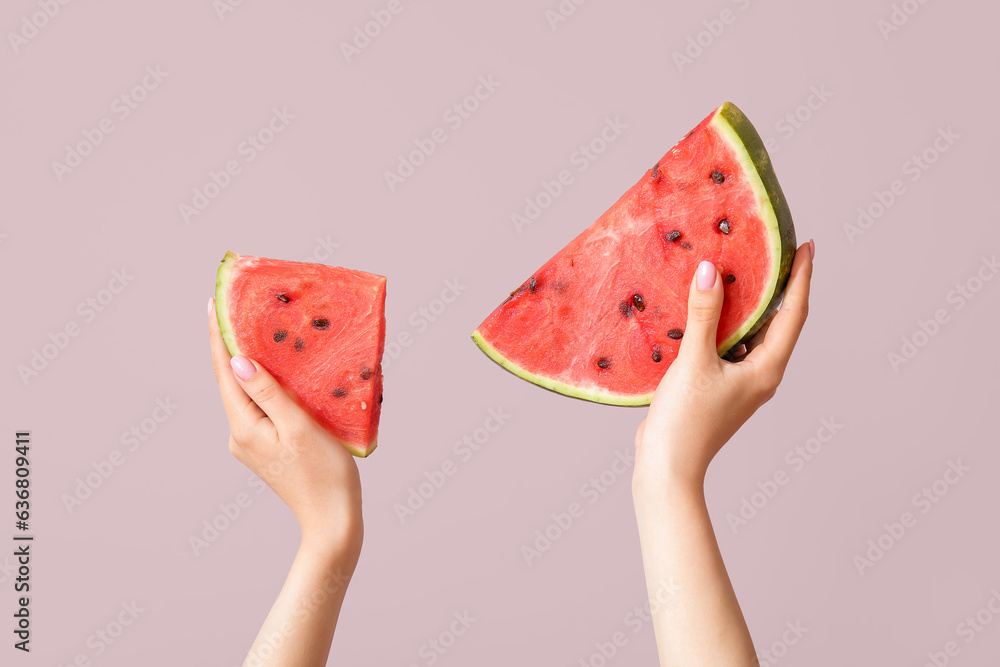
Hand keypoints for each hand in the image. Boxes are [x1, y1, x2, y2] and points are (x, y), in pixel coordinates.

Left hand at [208, 298, 362, 562]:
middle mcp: (240, 435)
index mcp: (243, 427)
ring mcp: (252, 443)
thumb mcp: (298, 426)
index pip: (225, 371)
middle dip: (233, 344)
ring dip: (252, 364)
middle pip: (232, 381)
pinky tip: (280, 372)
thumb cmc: (324, 474)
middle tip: (236, 306)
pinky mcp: (268, 448)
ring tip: (259, 330)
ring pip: (248, 394)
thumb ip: (267, 392)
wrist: (333, 521)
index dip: (219, 335)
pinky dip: (267, 385)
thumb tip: (237, 360)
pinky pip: (262, 407)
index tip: (213, 302)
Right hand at [634, 240, 813, 493]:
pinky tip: (703, 311)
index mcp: (766, 369)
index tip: (808, 246)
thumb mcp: (694, 362)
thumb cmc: (686, 421)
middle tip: (771, 250)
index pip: (793, 314)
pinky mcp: (719, 389)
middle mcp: (760, 375)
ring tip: (735, 272)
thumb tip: (711, 270)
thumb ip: (704, 315)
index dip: (802, 278)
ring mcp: (740, 384)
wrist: (668, 467)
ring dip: (745, 306)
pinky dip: (722, 326)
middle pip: (776, 322)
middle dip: (777, 287)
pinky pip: (728, 347)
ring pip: (750, 335)